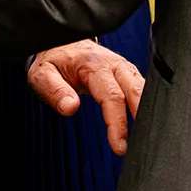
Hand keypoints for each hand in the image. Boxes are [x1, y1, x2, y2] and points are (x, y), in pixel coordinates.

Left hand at [28, 40, 145, 155]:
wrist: (64, 43)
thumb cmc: (54, 61)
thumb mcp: (43, 75)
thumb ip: (55, 91)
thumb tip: (70, 108)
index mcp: (94, 64)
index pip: (112, 96)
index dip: (117, 123)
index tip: (119, 146)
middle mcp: (114, 64)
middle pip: (135, 91)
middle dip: (140, 119)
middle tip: (139, 146)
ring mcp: (124, 68)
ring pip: (143, 90)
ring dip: (147, 114)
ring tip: (145, 140)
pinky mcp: (128, 73)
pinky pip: (143, 89)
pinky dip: (146, 107)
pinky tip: (145, 126)